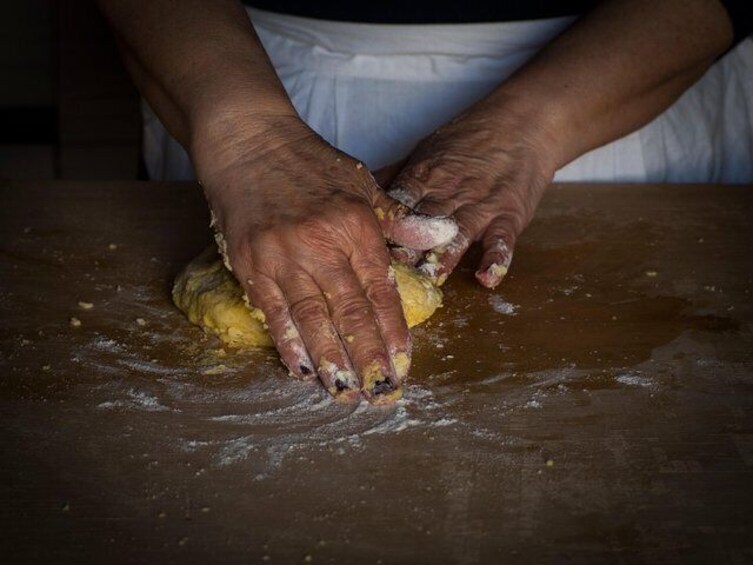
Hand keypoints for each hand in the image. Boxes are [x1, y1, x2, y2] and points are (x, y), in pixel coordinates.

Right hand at [193, 117, 456, 403]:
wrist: (250, 141)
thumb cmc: (310, 164)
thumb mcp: (364, 184)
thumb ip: (400, 221)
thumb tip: (440, 237)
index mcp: (356, 226)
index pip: (380, 290)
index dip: (392, 331)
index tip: (403, 363)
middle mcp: (322, 244)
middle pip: (350, 312)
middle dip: (368, 357)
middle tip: (381, 393)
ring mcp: (283, 256)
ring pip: (313, 319)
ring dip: (331, 361)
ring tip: (347, 393)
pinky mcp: (251, 263)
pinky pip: (273, 311)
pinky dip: (288, 343)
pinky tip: (301, 370)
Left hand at [377, 105, 556, 287]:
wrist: (521, 125)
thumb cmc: (468, 140)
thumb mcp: (425, 150)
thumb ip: (393, 176)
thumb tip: (357, 193)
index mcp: (423, 179)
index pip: (397, 207)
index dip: (382, 230)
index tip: (366, 251)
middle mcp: (448, 195)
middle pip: (423, 226)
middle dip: (406, 251)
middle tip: (391, 276)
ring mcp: (480, 207)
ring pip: (458, 236)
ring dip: (443, 259)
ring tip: (430, 280)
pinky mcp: (508, 216)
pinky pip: (501, 240)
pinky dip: (495, 260)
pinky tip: (486, 278)